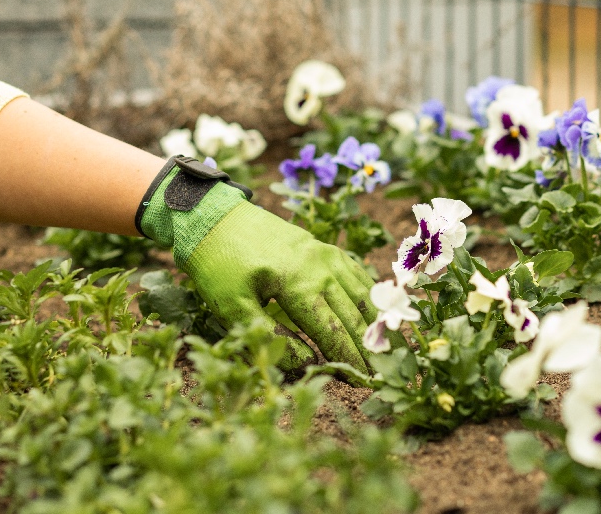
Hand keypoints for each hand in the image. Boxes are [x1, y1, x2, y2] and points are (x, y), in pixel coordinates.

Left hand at [137, 157, 395, 374]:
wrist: (212, 216)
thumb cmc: (218, 264)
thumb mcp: (231, 306)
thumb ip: (270, 337)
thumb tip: (307, 363)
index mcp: (296, 282)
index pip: (331, 330)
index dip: (347, 359)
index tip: (361, 382)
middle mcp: (318, 265)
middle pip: (350, 315)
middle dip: (366, 348)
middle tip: (379, 375)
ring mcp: (323, 252)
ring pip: (359, 292)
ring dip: (373, 322)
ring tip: (387, 347)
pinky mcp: (321, 245)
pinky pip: (353, 272)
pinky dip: (367, 294)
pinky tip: (374, 309)